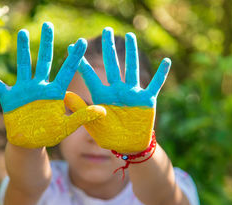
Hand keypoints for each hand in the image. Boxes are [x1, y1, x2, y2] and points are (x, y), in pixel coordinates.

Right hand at [0, 22, 104, 147]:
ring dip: (23, 50)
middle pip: (44, 61)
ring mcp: (24, 90)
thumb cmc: (49, 134)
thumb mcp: (66, 127)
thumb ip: (82, 117)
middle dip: (46, 43)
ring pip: (24, 66)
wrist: (29, 143)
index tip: (81, 41)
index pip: (67, 71)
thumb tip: (102, 111)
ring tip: (23, 33)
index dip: (74, 57)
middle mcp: (40, 87)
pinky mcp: (9, 98)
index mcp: (55, 93)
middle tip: (49, 25)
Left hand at [66, 27, 170, 152]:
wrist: (128, 147)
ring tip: (129, 37)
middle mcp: (116, 91)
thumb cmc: (109, 137)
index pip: (90, 76)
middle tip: (106, 30)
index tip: (72, 46)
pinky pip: (156, 85)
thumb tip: (64, 95)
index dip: (81, 62)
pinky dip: (161, 74)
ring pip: (132, 69)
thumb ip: (81, 109)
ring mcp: (132, 94)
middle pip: (112, 65)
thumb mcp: (93, 125)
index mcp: (102, 96)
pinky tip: (167, 61)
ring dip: (132, 53)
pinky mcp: (147, 100)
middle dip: (109, 48)